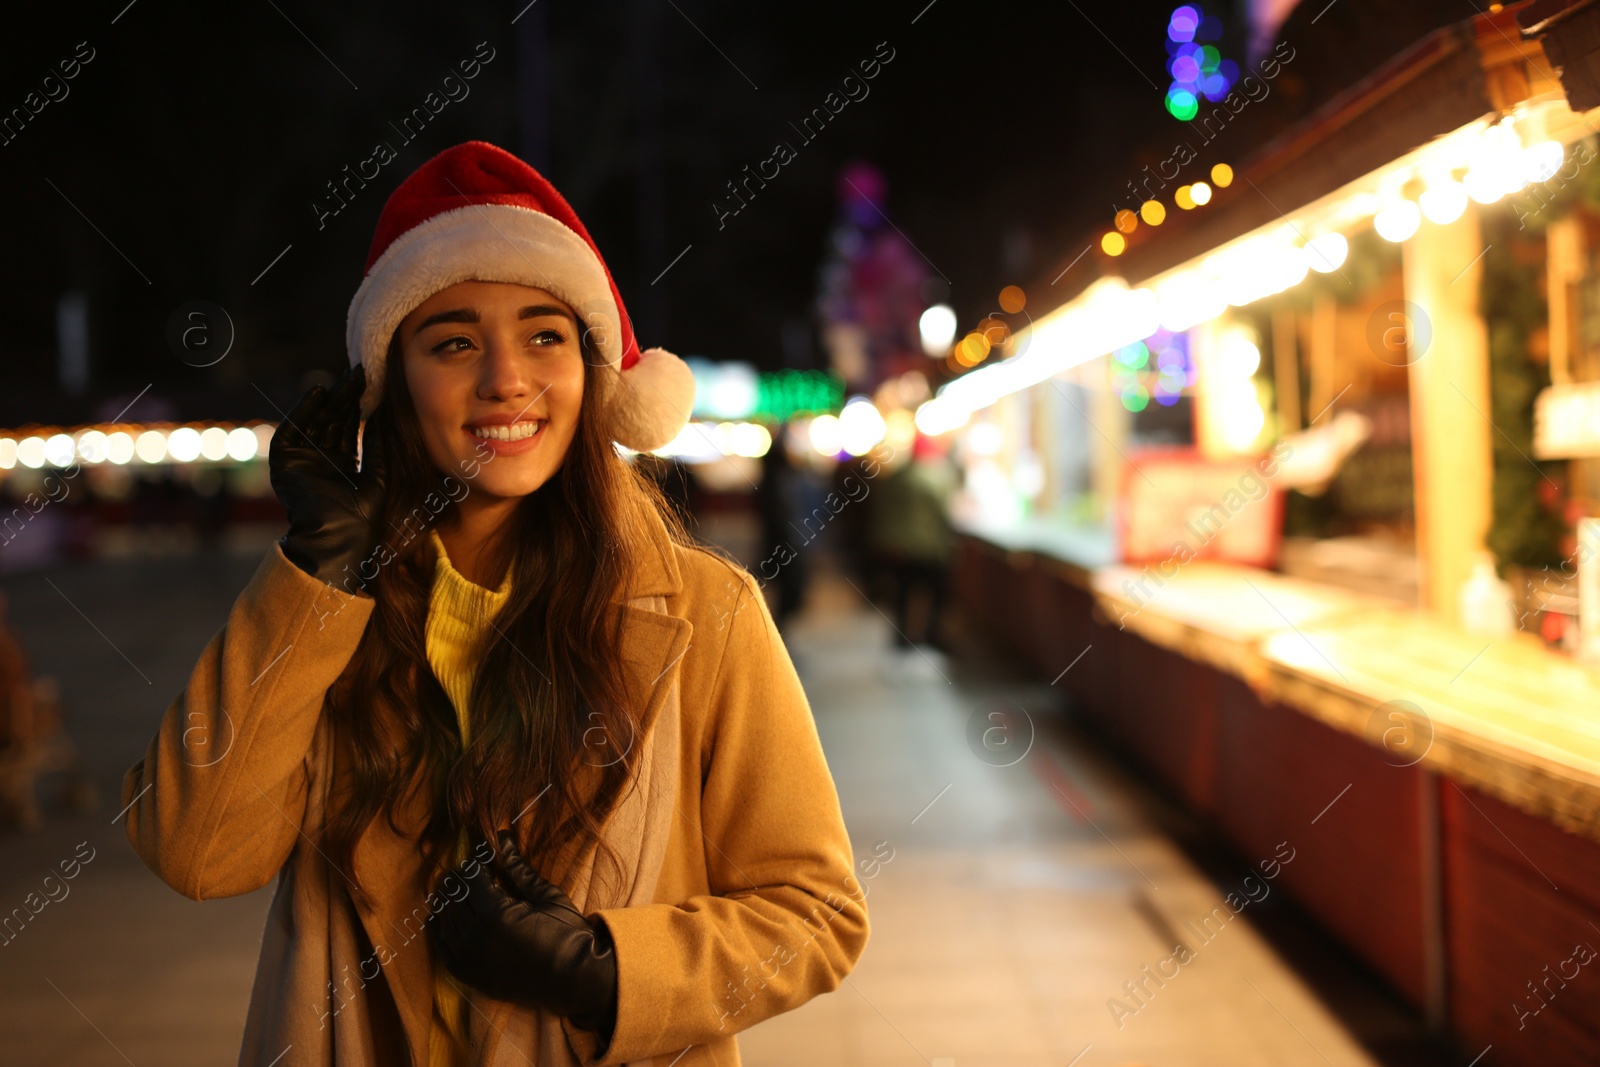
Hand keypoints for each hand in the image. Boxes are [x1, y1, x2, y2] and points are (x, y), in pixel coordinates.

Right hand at [268, 365, 387, 592]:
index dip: (358, 406)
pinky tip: (319, 392)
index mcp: (342, 466)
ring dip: (329, 399)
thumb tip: (383, 413)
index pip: (348, 428)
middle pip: (332, 421)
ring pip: (315, 421)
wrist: (341, 538)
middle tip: (360, 372)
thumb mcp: (378, 474)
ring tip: (345, 378)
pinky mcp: (284, 462)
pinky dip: (303, 410)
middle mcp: (320, 461)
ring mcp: (302, 461)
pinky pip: (292, 430)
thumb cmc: (365, 516)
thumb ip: (379, 444)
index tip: (371, 383)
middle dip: (345, 398)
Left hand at [432, 831, 618, 1041]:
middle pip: (453, 895)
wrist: (575, 981)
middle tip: (474, 871)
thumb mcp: (547, 895)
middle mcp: (475, 935)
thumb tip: (502, 838)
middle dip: (462, 878)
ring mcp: (468, 957)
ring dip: (450, 900)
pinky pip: (441, 946)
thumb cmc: (568, 934)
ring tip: (463, 890)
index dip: (476, 861)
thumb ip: (518, 869)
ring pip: (444, 918)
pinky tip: (443, 915)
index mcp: (496, 913)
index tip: (484, 855)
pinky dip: (439, 927)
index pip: (470, 875)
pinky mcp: (467, 974)